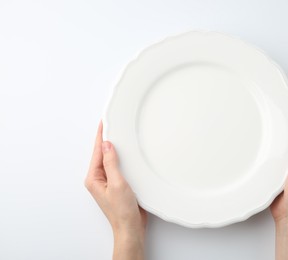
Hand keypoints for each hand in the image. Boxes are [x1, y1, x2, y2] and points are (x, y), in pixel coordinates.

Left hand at [85, 122, 146, 259]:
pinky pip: (117, 167)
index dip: (101, 136)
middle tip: (110, 124)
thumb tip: (107, 146)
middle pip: (102, 154)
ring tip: (117, 134)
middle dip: (106, 139)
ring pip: (110, 160)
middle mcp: (99, 179)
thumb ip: (111, 164)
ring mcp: (108, 182)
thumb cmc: (122, 211)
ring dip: (114, 148)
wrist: (130, 227)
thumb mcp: (117, 184)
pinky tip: (126, 153)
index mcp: (94, 178)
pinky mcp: (117, 185)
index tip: (104, 123)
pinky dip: (121, 158)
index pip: (97, 152)